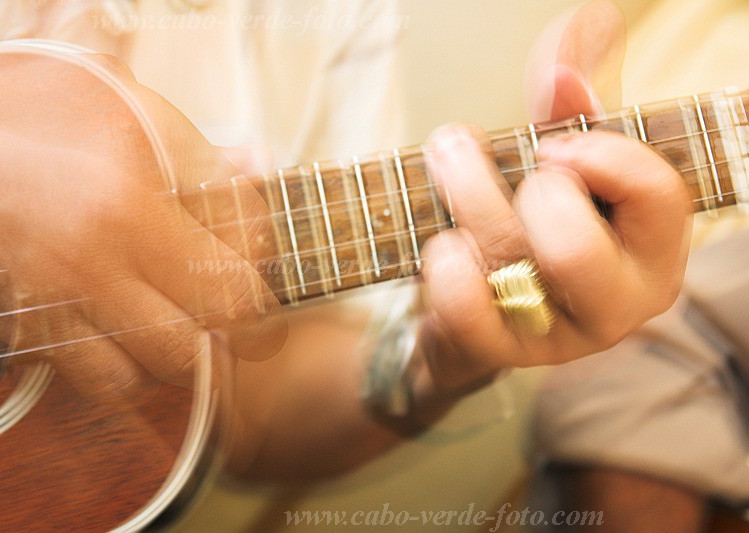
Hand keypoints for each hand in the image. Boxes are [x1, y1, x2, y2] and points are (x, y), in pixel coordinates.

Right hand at [0, 44, 286, 401]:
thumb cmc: (18, 119)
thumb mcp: (113, 101)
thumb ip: (192, 143)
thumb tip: (257, 163)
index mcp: (132, 183)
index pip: (242, 243)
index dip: (262, 254)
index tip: (254, 252)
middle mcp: (104, 246)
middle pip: (219, 314)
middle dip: (242, 318)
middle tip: (241, 307)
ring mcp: (66, 294)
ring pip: (166, 363)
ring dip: (189, 349)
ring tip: (187, 323)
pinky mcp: (33, 328)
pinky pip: (106, 381)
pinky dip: (132, 372)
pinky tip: (131, 340)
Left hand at [414, 0, 691, 398]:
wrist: (481, 308)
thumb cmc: (531, 224)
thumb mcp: (559, 159)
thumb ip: (572, 97)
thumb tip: (588, 22)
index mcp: (651, 250)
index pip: (656, 196)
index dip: (600, 154)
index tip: (553, 144)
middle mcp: (617, 302)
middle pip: (571, 245)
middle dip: (520, 186)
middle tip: (482, 153)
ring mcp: (558, 338)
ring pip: (507, 260)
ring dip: (464, 193)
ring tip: (448, 161)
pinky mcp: (500, 355)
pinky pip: (463, 306)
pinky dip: (442, 263)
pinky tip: (442, 245)